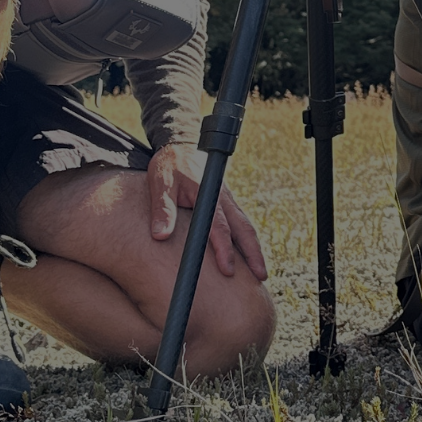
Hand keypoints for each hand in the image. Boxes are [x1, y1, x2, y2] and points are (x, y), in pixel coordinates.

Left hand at [147, 148, 268, 279]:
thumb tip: (161, 235)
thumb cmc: (169, 165)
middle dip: (254, 254)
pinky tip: (249, 255)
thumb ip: (162, 209)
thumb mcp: (160, 183)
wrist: (180, 145)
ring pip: (246, 226)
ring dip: (254, 249)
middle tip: (261, 277)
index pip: (220, 227)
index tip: (228, 270)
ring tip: (260, 273)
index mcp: (209, 194)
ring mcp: (228, 200)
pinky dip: (247, 240)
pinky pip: (242, 223)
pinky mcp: (227, 202)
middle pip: (244, 228)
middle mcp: (223, 198)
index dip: (225, 249)